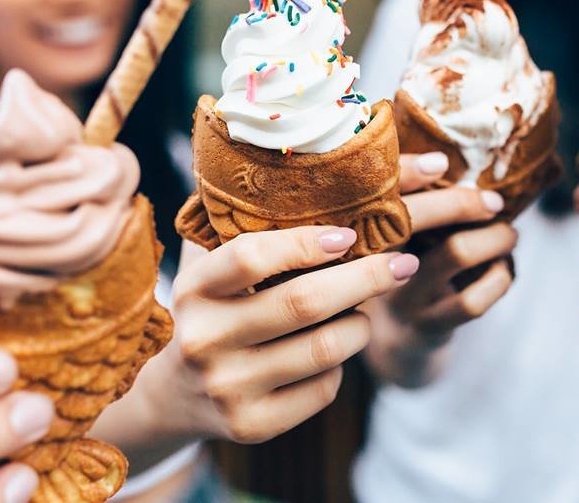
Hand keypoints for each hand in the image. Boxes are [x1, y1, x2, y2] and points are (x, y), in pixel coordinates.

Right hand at [109, 225, 417, 448]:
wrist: (177, 392)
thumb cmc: (214, 304)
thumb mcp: (212, 258)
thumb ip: (244, 214)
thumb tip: (325, 152)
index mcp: (194, 287)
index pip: (253, 256)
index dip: (307, 242)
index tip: (350, 235)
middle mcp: (204, 339)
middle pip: (304, 302)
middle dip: (367, 277)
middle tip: (402, 262)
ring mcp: (227, 388)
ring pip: (326, 348)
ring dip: (361, 322)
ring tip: (366, 306)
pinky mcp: (253, 426)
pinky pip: (325, 388)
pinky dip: (342, 364)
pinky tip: (334, 348)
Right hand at [362, 153, 517, 386]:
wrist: (394, 342)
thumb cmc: (405, 272)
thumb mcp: (395, 238)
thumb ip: (412, 204)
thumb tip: (448, 159)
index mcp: (366, 230)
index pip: (382, 191)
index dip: (407, 171)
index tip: (440, 163)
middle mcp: (377, 261)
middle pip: (415, 216)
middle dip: (462, 201)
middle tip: (495, 202)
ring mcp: (402, 294)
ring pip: (456, 252)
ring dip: (494, 238)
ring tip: (509, 236)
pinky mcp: (428, 324)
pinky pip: (473, 299)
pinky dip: (500, 279)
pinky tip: (503, 272)